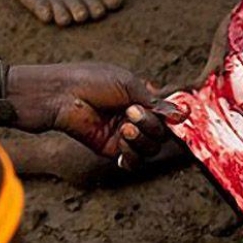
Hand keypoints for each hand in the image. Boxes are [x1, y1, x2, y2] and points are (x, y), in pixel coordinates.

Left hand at [9, 62, 180, 165]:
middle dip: (151, 124)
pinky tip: (121, 141)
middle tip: (132, 112)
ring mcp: (123, 135)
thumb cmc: (89, 81)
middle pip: (161, 133)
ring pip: (150, 148)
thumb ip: (156, 102)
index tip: (178, 116)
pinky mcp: (111, 150)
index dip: (171, 117)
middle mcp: (133, 118)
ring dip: (141, 139)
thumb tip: (183, 115)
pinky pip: (134, 161)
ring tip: (124, 127)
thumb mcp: (128, 83)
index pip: (165, 115)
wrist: (59, 96)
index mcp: (139, 99)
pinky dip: (132, 154)